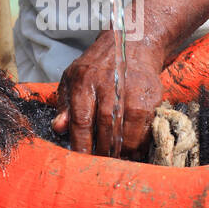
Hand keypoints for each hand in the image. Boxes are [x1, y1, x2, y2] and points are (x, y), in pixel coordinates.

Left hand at [51, 32, 164, 158]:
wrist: (133, 43)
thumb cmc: (98, 66)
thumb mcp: (73, 78)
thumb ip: (64, 105)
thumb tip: (59, 128)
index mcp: (84, 81)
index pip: (81, 119)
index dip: (80, 143)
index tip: (80, 160)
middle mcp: (108, 84)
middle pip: (104, 126)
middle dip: (101, 150)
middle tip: (99, 164)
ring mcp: (131, 90)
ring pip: (125, 128)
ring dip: (120, 150)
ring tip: (115, 159)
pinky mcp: (150, 96)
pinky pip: (144, 127)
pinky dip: (137, 143)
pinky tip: (132, 150)